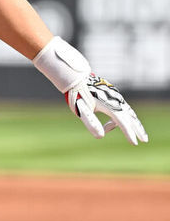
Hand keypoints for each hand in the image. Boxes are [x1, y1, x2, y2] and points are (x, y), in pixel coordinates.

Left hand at [33, 37, 147, 144]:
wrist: (76, 77)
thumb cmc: (77, 94)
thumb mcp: (82, 110)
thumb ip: (91, 123)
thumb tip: (101, 136)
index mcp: (108, 105)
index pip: (122, 122)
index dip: (129, 133)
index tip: (134, 143)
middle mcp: (115, 100)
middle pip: (130, 117)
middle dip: (137, 129)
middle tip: (144, 140)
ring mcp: (115, 96)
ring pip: (127, 111)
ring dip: (131, 122)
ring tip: (132, 133)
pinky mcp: (112, 94)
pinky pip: (121, 107)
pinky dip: (123, 116)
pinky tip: (115, 123)